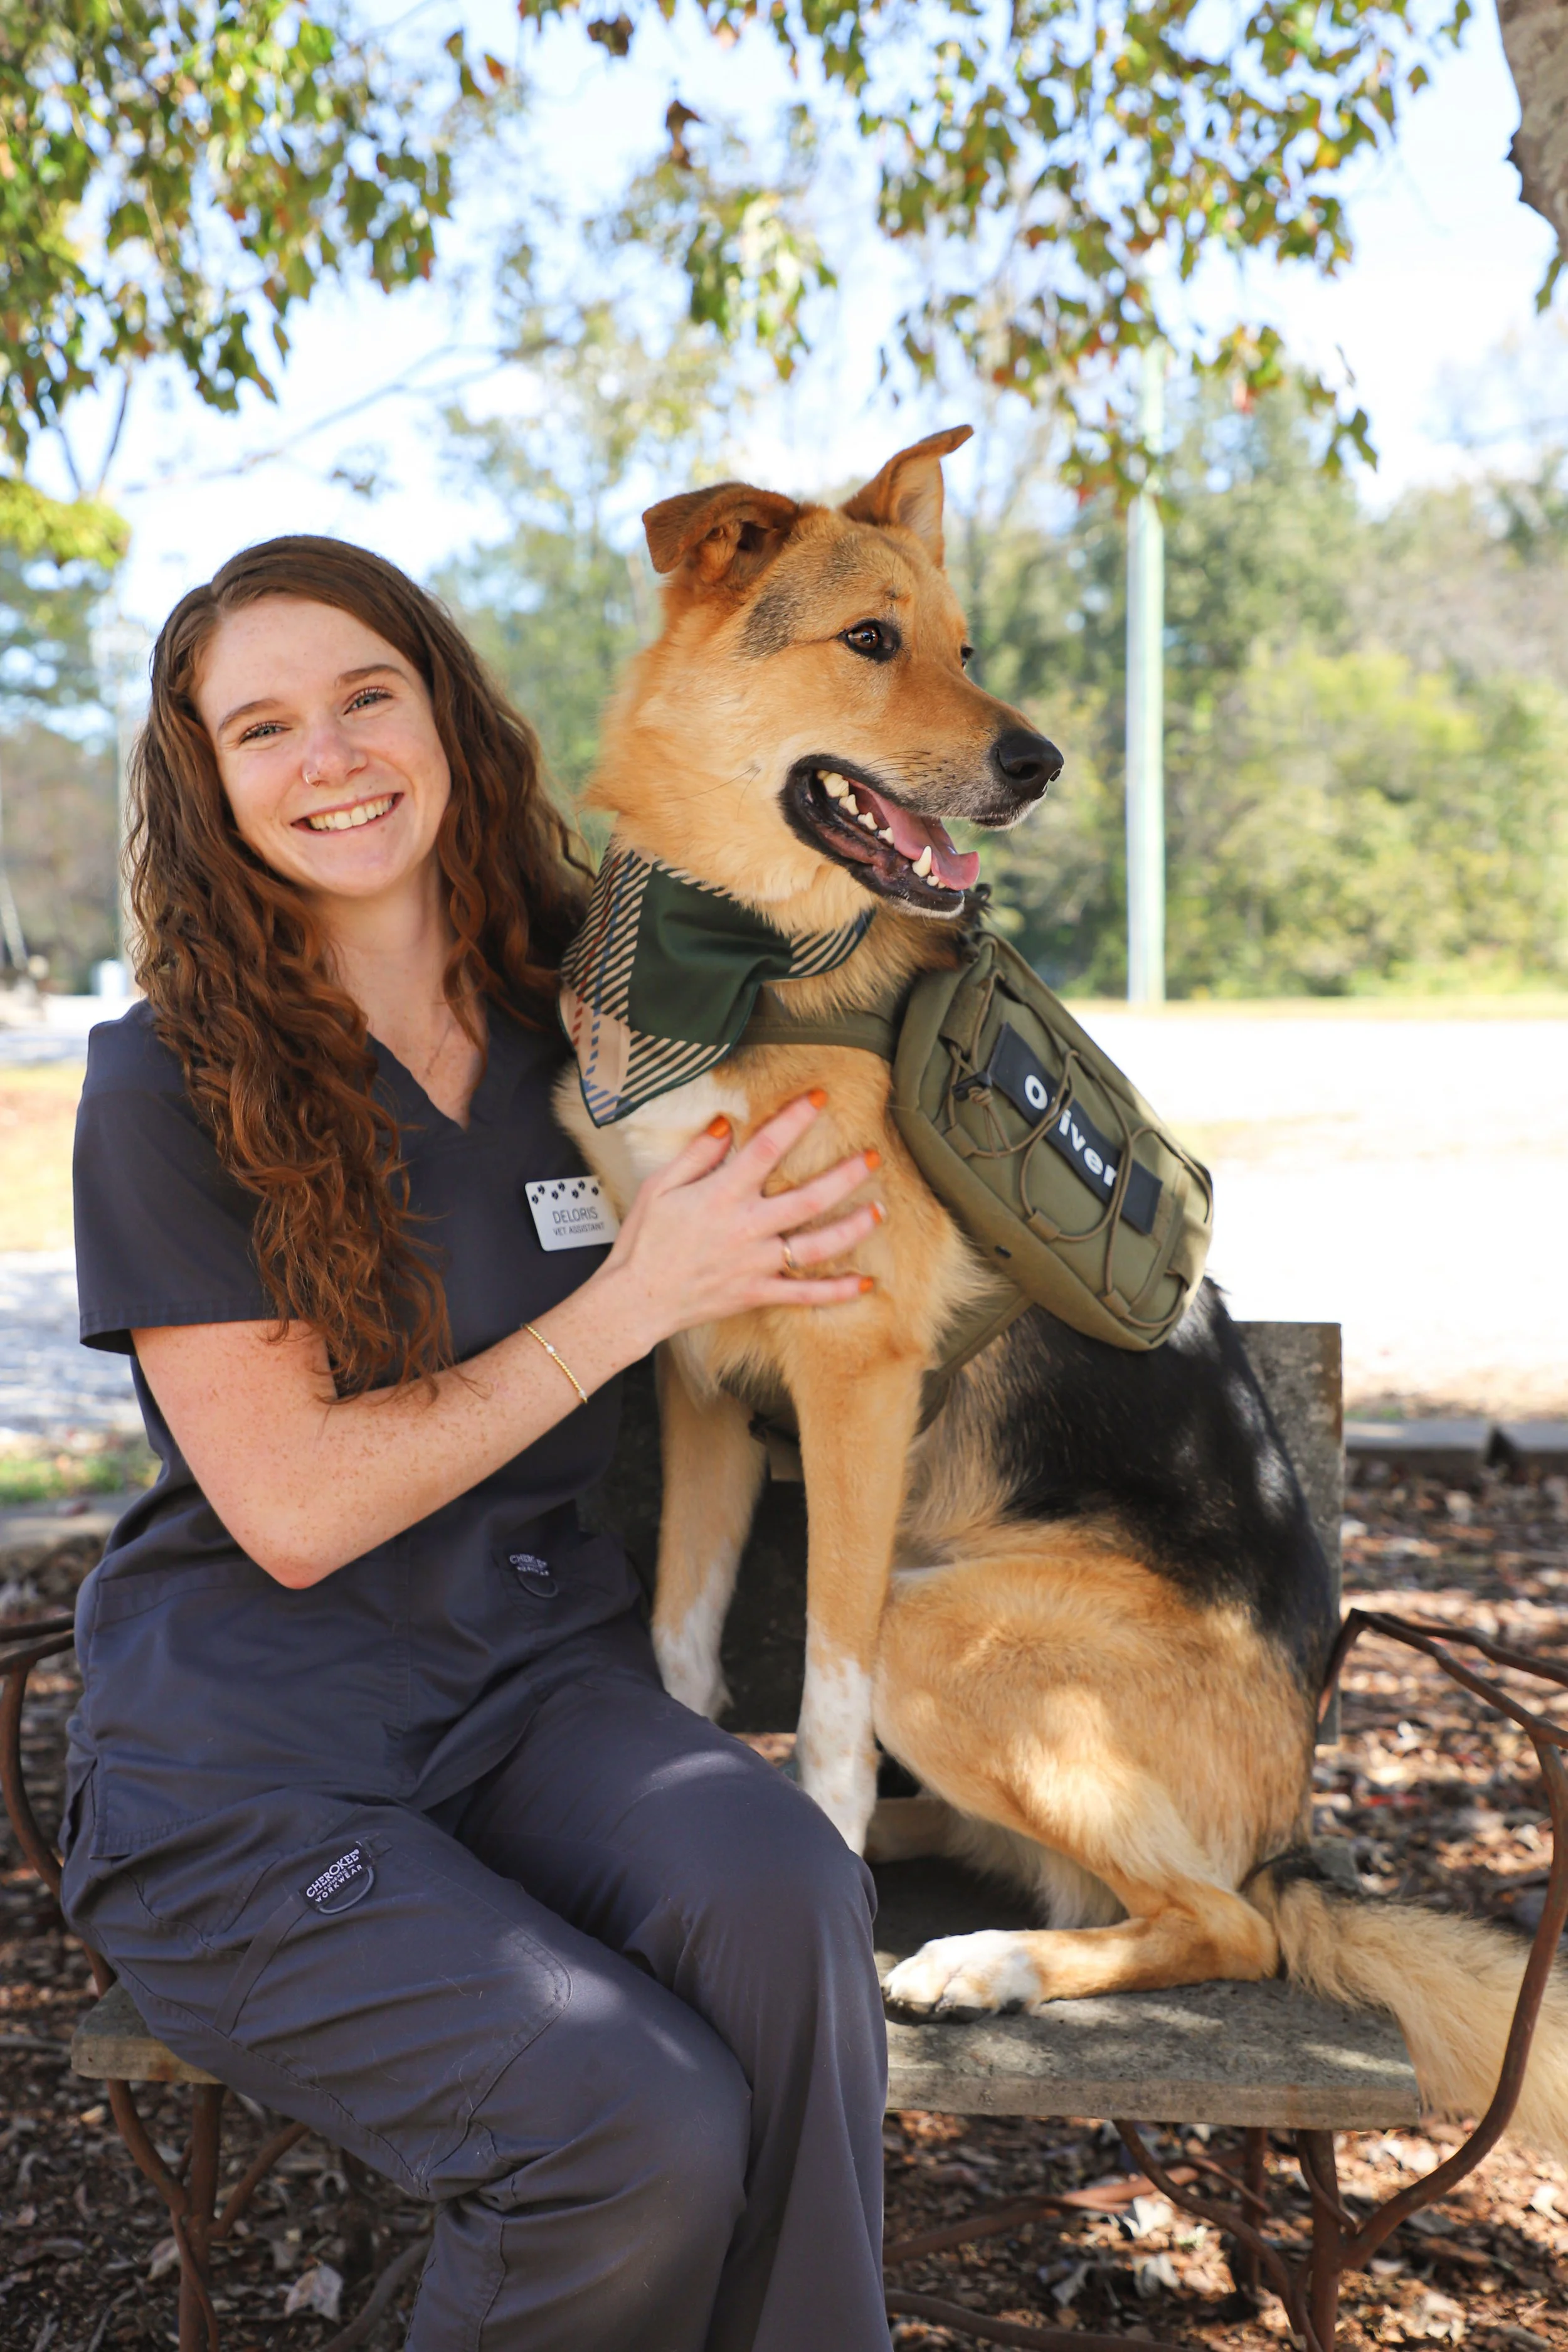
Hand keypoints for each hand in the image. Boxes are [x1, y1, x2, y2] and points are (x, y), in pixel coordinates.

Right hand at [592, 1092, 882, 1352]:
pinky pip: (803, 1295)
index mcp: (722, 1196)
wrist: (635, 1300)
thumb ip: (697, 1154)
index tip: (819, 1098)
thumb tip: (727, 1124)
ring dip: (853, 1228)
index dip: (795, 1120)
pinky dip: (836, 1292)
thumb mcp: (660, 1187)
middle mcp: (746, 1228)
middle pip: (809, 1199)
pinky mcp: (756, 1293)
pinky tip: (865, 1283)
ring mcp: (755, 1264)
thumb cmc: (644, 1242)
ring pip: (816, 1246)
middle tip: (874, 1157)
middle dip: (846, 1176)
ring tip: (880, 1211)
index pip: (767, 1149)